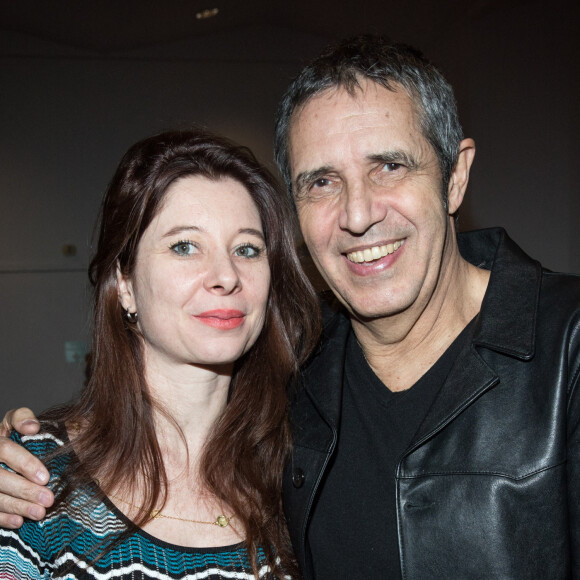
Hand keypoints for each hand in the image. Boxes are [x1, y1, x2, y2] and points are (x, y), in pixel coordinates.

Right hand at [0, 408, 53, 527]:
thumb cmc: (10, 434)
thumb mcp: (12, 420)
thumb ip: (22, 417)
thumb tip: (33, 427)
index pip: (5, 450)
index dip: (25, 464)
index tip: (45, 477)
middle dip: (25, 490)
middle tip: (48, 499)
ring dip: (17, 507)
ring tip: (40, 513)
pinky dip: (2, 518)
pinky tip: (19, 521)